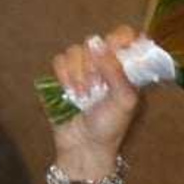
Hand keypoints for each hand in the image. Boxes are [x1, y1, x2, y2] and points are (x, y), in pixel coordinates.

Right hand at [44, 23, 143, 178]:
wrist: (84, 147)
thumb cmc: (110, 127)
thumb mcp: (124, 101)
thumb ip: (117, 71)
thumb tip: (98, 44)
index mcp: (124, 68)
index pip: (124, 36)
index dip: (119, 39)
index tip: (114, 51)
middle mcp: (104, 64)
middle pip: (95, 41)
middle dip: (94, 64)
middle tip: (97, 86)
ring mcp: (83, 69)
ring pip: (75, 50)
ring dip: (78, 74)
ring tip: (84, 95)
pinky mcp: (63, 76)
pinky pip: (59, 60)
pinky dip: (64, 77)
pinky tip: (71, 93)